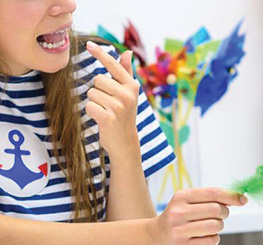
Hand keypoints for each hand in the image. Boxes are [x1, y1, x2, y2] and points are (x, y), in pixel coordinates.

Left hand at [85, 41, 140, 156]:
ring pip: (92, 93)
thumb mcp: (128, 93)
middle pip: (98, 79)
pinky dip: (91, 112)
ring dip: (95, 102)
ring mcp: (119, 106)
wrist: (125, 142)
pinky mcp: (108, 118)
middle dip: (98, 90)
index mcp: (132, 86)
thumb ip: (126, 72)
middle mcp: (127, 94)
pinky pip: (89, 106)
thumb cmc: (124, 114)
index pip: (113, 65)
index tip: (88, 43)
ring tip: (106, 111)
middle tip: (108, 103)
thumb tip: (128, 52)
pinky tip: (102, 119)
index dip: (100, 53)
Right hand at [152, 188, 247, 244]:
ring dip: (218, 226)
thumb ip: (210, 198)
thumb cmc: (177, 218)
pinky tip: (203, 237)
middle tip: (218, 215)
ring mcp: (179, 231)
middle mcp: (178, 212)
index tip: (242, 199)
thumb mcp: (187, 202)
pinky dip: (213, 238)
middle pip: (217, 209)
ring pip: (215, 226)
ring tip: (208, 227)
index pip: (212, 193)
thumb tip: (238, 198)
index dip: (231, 196)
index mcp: (181, 197)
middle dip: (223, 213)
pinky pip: (212, 241)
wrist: (153, 238)